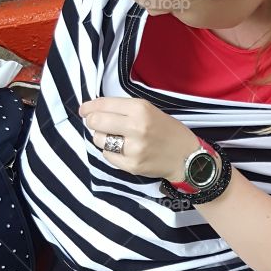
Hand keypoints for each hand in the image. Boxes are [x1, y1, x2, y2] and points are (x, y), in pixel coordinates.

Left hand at [78, 96, 198, 179]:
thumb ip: (123, 109)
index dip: (89, 107)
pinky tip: (124, 150)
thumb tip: (93, 110)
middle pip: (97, 121)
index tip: (84, 110)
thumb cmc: (167, 130)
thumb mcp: (149, 110)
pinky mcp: (132, 165)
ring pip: (99, 139)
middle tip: (97, 123)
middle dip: (92, 121)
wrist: (186, 157)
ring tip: (116, 138)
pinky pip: (108, 155)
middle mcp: (136, 127)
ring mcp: (133, 148)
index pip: (103, 105)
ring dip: (102, 138)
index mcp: (141, 109)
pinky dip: (111, 152)